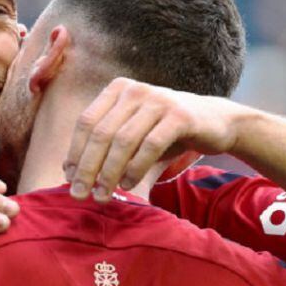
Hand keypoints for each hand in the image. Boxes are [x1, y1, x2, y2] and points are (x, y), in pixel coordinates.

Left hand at [64, 78, 244, 201]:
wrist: (216, 122)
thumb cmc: (166, 131)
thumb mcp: (132, 131)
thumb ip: (105, 144)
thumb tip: (70, 171)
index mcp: (117, 89)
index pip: (86, 122)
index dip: (75, 152)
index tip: (69, 180)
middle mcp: (135, 90)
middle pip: (101, 133)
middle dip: (88, 168)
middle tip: (80, 195)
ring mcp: (158, 100)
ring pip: (123, 141)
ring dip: (109, 173)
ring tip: (103, 195)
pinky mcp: (180, 116)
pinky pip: (150, 146)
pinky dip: (136, 169)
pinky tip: (129, 185)